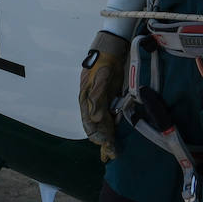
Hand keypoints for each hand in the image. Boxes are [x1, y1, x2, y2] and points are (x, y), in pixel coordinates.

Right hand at [78, 31, 128, 161]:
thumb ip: (98, 96)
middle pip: (96, 126)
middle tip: (112, 154)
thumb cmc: (104, 61)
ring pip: (102, 123)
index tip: (108, 146)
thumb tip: (96, 117)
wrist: (111, 46)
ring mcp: (99, 100)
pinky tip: (116, 133)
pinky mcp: (108, 97)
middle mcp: (91, 102)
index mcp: (86, 99)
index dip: (98, 136)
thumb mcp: (102, 76)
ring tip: (112, 151)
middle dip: (103, 141)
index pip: (90, 124)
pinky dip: (112, 126)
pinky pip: (109, 115)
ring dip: (107, 136)